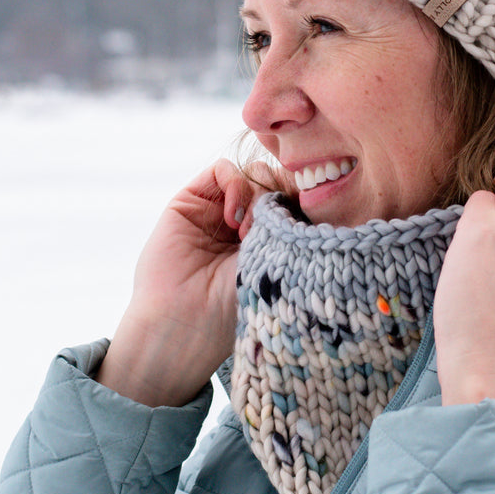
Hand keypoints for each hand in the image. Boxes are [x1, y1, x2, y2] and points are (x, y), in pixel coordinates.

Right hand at [95, 159, 288, 406]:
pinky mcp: (191, 200)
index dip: (307, 202)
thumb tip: (312, 190)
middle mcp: (245, 222)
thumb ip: (292, 224)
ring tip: (251, 232)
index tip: (311, 222)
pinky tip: (234, 218)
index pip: (297, 200)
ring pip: (254, 173)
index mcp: (271, 240)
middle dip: (285, 196)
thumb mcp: (277, 263)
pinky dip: (236, 183)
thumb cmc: (235, 306)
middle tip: (279, 229)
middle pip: (278, 182)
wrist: (182, 323)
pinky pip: (223, 169)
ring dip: (260, 194)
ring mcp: (218, 209)